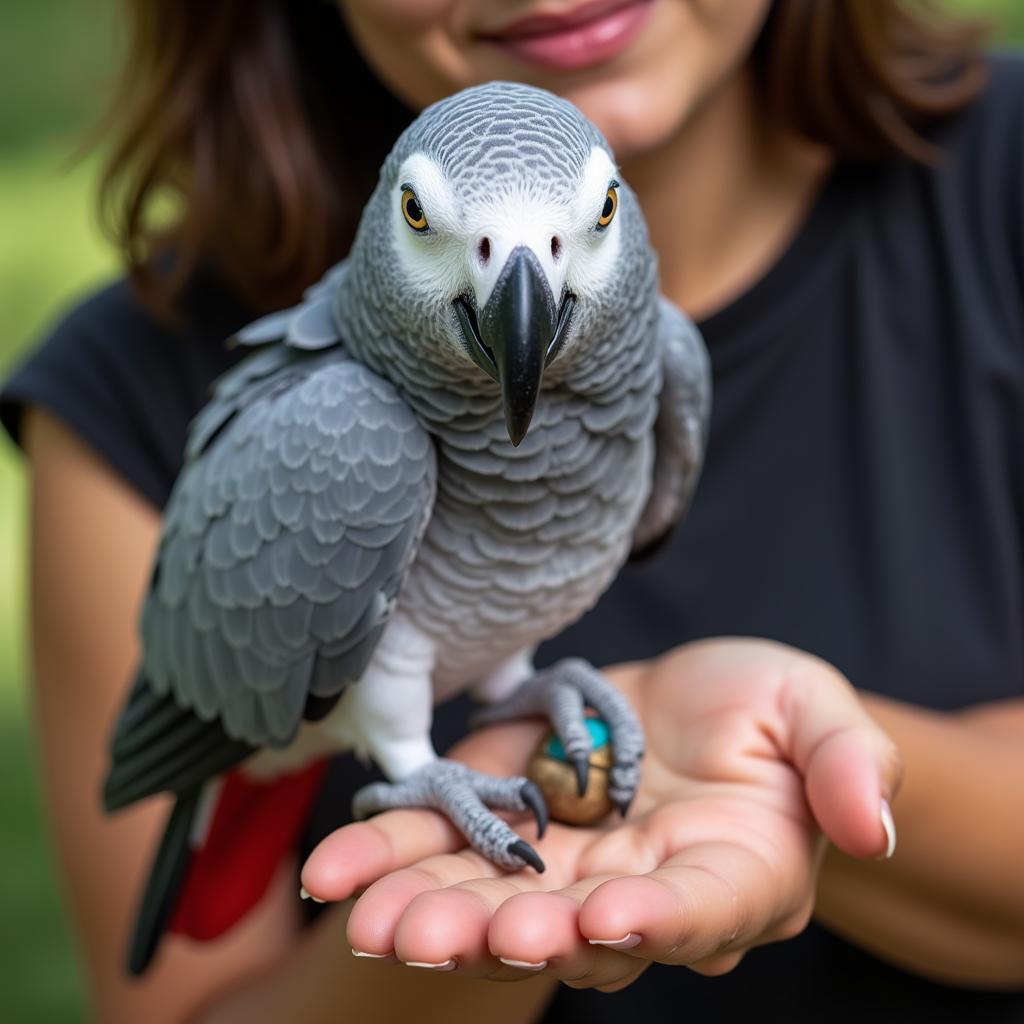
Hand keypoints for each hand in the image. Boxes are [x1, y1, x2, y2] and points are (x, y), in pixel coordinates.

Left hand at [301, 638, 900, 990]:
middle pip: (574, 929)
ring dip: (429, 911)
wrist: (701, 705)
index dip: (655, 920)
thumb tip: (868, 822)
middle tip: (435, 935)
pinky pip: (447, 846)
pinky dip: (394, 855)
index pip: (697, 911)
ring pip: (495, 902)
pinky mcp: (507, 818)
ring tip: (366, 916)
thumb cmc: (772, 714)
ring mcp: (564, 863)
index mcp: (731, 876)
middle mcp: (639, 892)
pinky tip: (335, 871)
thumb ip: (847, 763)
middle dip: (503, 932)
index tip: (599, 916)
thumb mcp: (820, 714)